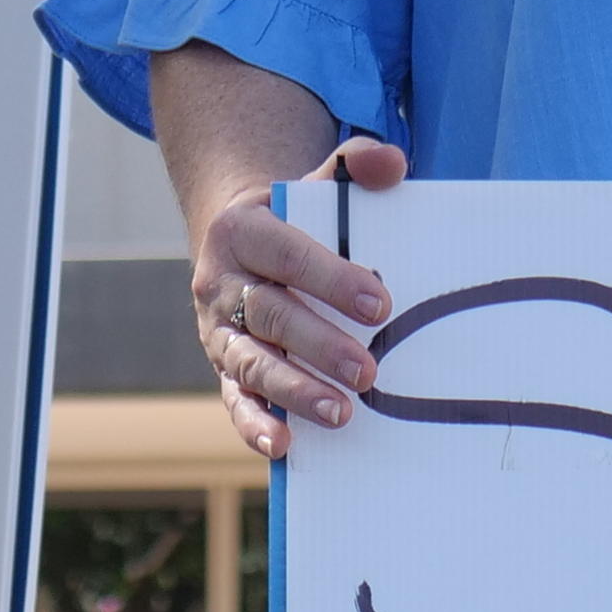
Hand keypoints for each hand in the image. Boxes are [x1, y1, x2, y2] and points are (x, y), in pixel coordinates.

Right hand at [195, 135, 407, 456]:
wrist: (242, 240)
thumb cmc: (298, 218)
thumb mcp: (318, 185)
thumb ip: (354, 167)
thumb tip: (392, 165)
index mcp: (243, 231)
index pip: (288, 256)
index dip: (332, 279)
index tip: (380, 304)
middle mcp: (222, 282)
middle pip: (271, 316)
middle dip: (319, 345)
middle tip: (368, 371)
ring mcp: (219, 330)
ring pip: (251, 363)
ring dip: (294, 391)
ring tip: (341, 413)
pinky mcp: (223, 368)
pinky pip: (234, 399)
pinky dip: (254, 424)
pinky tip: (283, 446)